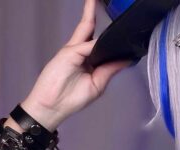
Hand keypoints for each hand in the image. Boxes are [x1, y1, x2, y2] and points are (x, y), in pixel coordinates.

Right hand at [20, 0, 131, 130]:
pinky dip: (96, 44)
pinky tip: (105, 38)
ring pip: (86, 28)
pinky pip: (86, 45)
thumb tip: (127, 59)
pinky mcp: (68, 53)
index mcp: (89, 60)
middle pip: (90, 28)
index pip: (102, 42)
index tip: (124, 27)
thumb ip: (110, 69)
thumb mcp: (97, 84)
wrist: (51, 107)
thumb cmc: (72, 98)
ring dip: (91, 13)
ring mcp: (74, 51)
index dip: (111, 34)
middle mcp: (82, 52)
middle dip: (93, 12)